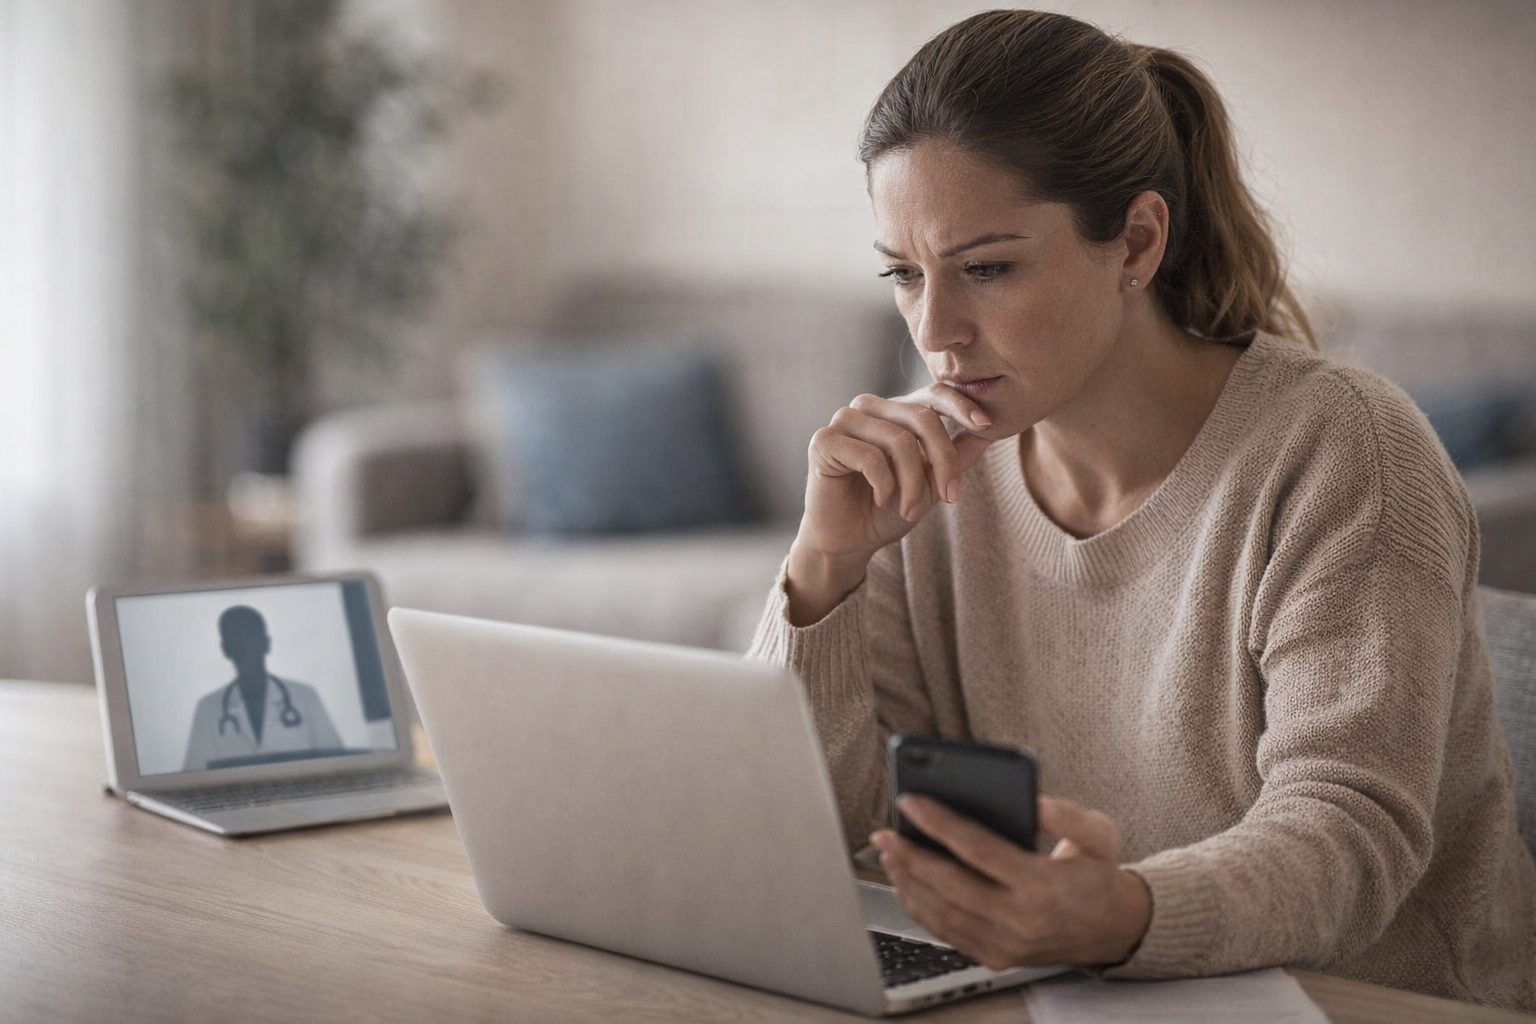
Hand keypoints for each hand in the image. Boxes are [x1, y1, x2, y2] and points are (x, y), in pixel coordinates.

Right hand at [786, 385, 996, 623]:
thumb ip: (956, 455)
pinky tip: (883, 501)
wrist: (849, 540)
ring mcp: (845, 420)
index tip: (987, 425)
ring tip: (910, 511)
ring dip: (912, 484)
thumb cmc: (887, 509)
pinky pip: (870, 457)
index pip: (932, 395)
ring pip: (898, 441)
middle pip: (922, 418)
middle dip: (943, 462)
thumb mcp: (931, 482)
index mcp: (895, 410)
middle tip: (950, 498)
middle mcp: (869, 407)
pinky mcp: (824, 441)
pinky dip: (885, 485)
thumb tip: (991, 430)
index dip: (960, 405)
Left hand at [869, 793, 1151, 969]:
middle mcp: (1021, 920)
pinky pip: (948, 933)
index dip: (940, 823)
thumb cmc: (1096, 873)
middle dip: (910, 855)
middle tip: (884, 832)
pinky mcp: (996, 958)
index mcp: (1043, 885)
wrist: (1110, 927)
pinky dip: (920, 910)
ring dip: (908, 881)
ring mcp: (1006, 944)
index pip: (978, 849)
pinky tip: (905, 885)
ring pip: (942, 912)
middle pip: (950, 885)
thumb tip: (1033, 802)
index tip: (910, 800)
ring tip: (889, 853)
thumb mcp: (1099, 834)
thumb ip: (1068, 815)